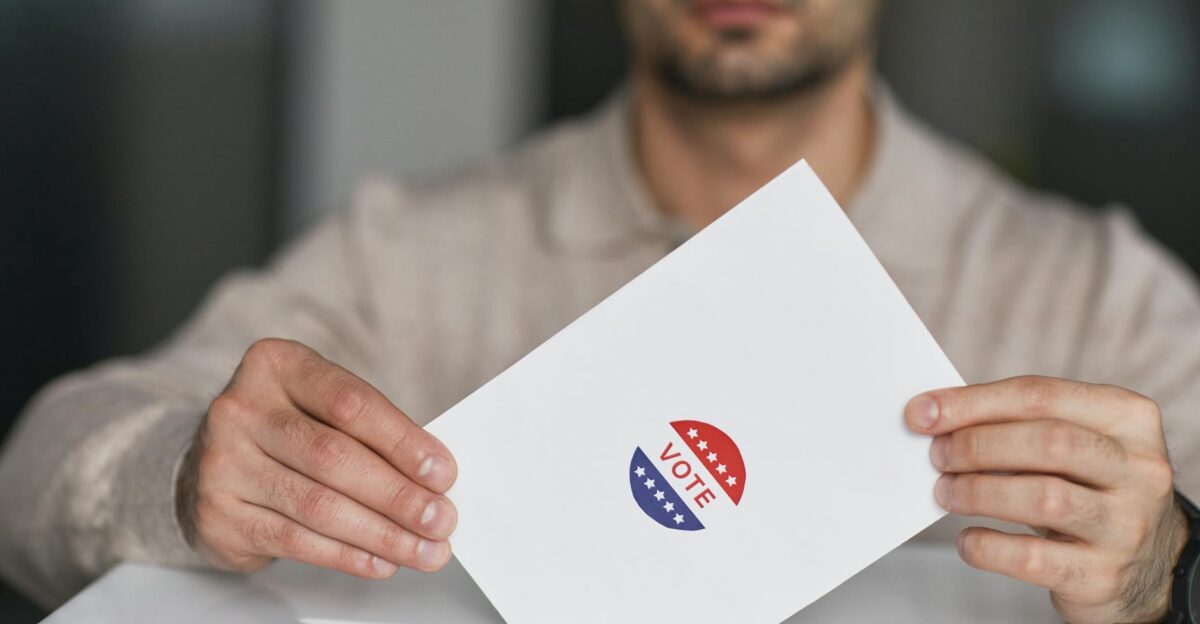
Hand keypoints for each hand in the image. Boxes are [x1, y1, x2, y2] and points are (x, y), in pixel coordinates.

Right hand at [177, 338, 457, 578]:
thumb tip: (434, 478)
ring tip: (424, 550)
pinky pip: (295, 540)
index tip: (443, 473)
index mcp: (278, 365)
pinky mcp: (218, 514)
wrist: (210, 465)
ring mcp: (223, 462)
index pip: (350, 403)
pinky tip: (380, 561)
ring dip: (382, 534)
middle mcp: (241, 408)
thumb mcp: (322, 408)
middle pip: (335, 457)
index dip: (403, 441)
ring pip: (318, 505)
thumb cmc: (287, 431)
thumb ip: (371, 432)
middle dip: (398, 495)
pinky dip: (346, 555)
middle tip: (441, 519)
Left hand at [905, 376, 1187, 623]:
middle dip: (977, 445)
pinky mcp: (1104, 576)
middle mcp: (1140, 469)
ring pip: (1044, 498)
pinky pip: (1034, 558)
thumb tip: (935, 418)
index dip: (973, 403)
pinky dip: (988, 547)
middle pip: (1047, 441)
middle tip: (936, 456)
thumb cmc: (1087, 489)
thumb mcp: (1072, 446)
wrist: (1144, 566)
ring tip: (946, 492)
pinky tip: (969, 540)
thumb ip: (1018, 424)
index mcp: (1128, 418)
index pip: (1041, 396)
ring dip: (979, 491)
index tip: (922, 413)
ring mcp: (1128, 525)